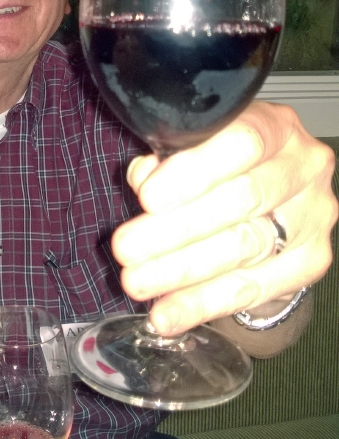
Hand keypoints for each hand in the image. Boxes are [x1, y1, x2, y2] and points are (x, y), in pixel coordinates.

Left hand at [112, 101, 337, 335]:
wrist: (271, 204)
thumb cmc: (221, 166)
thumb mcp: (193, 149)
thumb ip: (167, 157)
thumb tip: (142, 176)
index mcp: (276, 125)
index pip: (242, 143)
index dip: (193, 172)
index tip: (148, 198)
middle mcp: (303, 166)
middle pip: (240, 201)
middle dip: (174, 229)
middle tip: (125, 249)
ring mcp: (313, 216)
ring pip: (243, 247)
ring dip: (180, 270)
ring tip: (135, 282)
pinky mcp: (311, 261)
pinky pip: (251, 289)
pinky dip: (202, 303)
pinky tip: (168, 313)